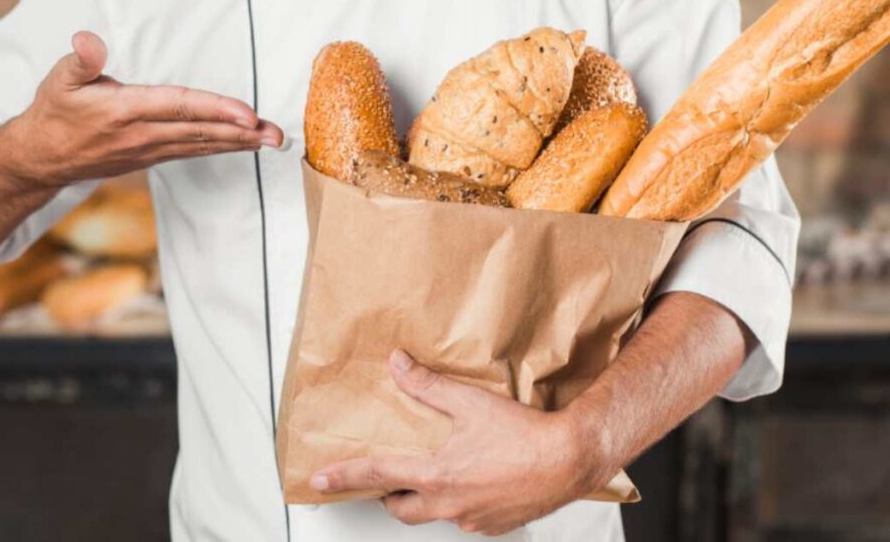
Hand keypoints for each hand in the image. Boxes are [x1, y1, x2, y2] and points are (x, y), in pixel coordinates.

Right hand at [1, 31, 282, 186]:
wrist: (43, 158)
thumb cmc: (56, 112)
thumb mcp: (59, 81)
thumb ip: (80, 60)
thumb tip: (87, 39)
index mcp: (125, 111)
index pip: (179, 108)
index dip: (216, 110)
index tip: (247, 114)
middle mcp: (143, 134)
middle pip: (202, 131)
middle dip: (243, 132)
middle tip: (277, 133)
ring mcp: (151, 149)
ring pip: (204, 144)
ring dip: (241, 143)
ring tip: (273, 139)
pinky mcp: (155, 157)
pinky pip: (196, 151)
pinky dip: (224, 147)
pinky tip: (246, 144)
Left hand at [309, 350, 613, 535]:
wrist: (569, 459)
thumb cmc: (524, 435)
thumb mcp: (470, 402)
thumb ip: (427, 385)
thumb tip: (398, 364)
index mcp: (436, 475)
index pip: (376, 476)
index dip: (344, 477)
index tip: (320, 480)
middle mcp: (449, 504)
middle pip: (400, 509)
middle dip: (389, 496)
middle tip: (390, 480)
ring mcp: (471, 519)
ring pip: (435, 514)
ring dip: (429, 498)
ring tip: (443, 474)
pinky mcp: (494, 526)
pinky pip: (467, 518)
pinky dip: (463, 502)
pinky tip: (478, 482)